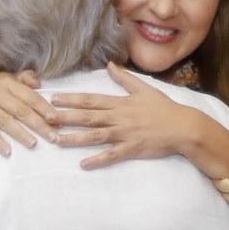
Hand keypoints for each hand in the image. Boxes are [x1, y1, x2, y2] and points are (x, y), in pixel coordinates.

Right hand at [0, 70, 55, 156]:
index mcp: (7, 83)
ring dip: (21, 134)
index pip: (30, 97)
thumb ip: (23, 79)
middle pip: (21, 110)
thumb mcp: (4, 80)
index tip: (57, 120)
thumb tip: (40, 82)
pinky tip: (8, 152)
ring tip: (34, 144)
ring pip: (6, 121)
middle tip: (53, 137)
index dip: (44, 108)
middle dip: (39, 124)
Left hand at [50, 62, 191, 168]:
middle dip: (65, 117)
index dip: (71, 99)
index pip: (91, 100)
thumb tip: (110, 65)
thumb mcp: (144, 89)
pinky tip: (83, 164)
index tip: (52, 98)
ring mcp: (125, 134)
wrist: (183, 127)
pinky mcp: (132, 149)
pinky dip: (98, 160)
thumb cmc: (164, 108)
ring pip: (95, 136)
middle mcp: (119, 117)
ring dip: (75, 138)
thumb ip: (125, 78)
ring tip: (57, 140)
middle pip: (87, 116)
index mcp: (120, 103)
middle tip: (45, 117)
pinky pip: (112, 155)